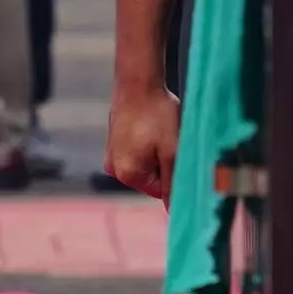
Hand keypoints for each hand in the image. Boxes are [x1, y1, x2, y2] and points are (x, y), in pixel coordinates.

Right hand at [105, 84, 180, 200]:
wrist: (138, 82)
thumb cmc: (157, 114)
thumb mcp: (172, 152)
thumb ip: (172, 184)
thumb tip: (174, 212)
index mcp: (128, 175)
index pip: (160, 191)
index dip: (174, 174)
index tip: (180, 154)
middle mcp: (115, 169)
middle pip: (151, 179)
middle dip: (164, 163)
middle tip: (171, 139)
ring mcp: (112, 155)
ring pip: (145, 164)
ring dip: (157, 153)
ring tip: (161, 131)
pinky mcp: (114, 142)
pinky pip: (136, 152)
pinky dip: (147, 144)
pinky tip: (152, 127)